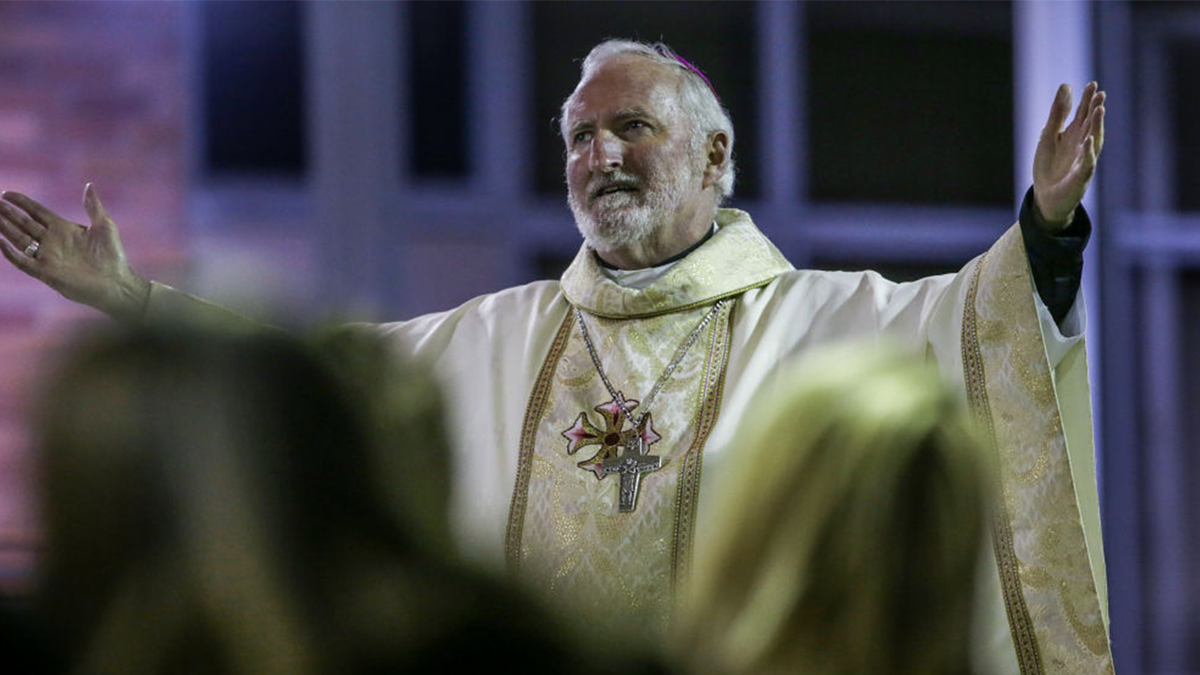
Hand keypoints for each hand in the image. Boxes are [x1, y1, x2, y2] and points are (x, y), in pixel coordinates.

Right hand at [0, 184, 149, 320]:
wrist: (116, 282)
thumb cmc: (113, 255)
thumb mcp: (104, 226)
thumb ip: (93, 206)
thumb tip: (89, 185)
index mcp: (63, 228)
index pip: (36, 212)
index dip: (22, 203)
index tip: (6, 193)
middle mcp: (51, 241)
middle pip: (23, 224)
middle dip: (8, 213)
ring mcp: (47, 256)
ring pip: (19, 239)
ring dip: (5, 228)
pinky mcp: (46, 272)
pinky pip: (23, 262)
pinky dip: (10, 252)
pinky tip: (0, 241)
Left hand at [1032, 81, 1105, 230]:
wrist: (1046, 197)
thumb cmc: (1049, 167)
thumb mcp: (1049, 136)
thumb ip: (1057, 114)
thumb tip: (1066, 86)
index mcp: (1074, 135)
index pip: (1083, 114)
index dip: (1087, 100)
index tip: (1092, 84)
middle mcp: (1082, 146)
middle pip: (1091, 125)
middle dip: (1095, 109)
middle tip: (1100, 94)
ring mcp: (1083, 161)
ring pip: (1094, 141)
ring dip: (1097, 126)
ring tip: (1099, 110)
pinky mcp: (1080, 177)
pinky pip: (1087, 163)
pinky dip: (1089, 152)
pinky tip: (1089, 140)